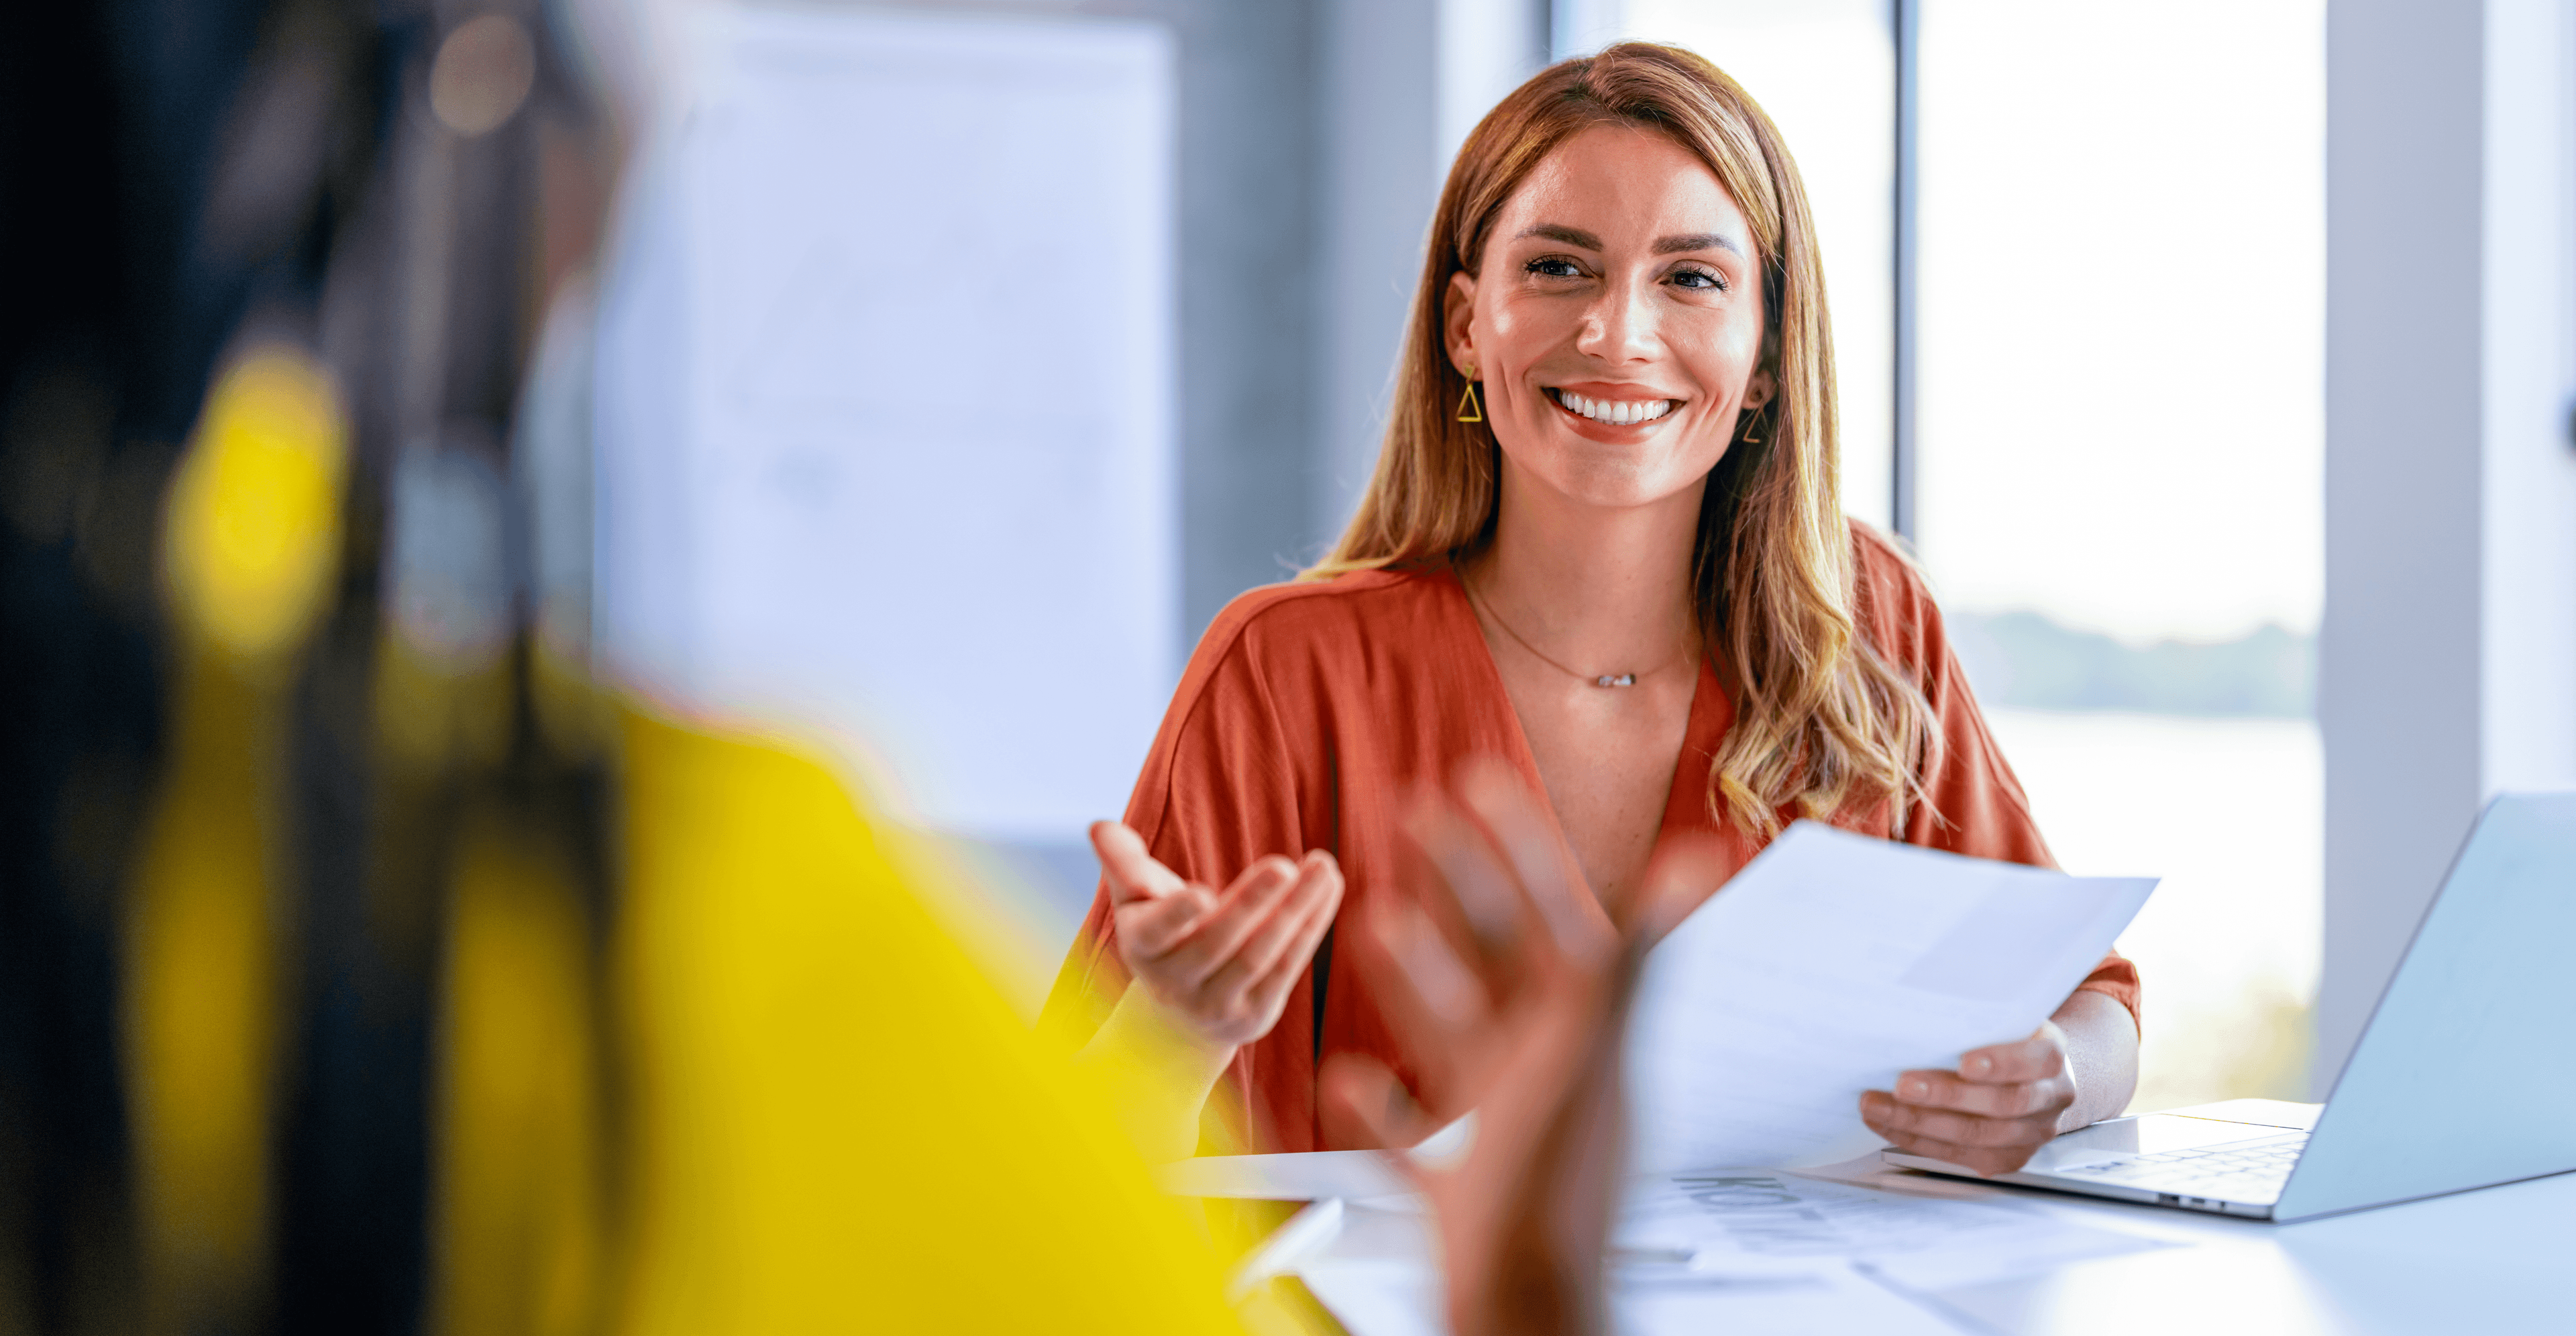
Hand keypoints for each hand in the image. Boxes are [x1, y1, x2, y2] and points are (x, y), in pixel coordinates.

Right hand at [1091, 821, 1340, 1049]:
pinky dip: (1311, 926)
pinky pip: (1287, 968)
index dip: (1177, 915)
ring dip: (1295, 911)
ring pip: (1260, 957)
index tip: (1201, 893)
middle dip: (1250, 905)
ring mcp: (1217, 1006)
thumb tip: (1097, 826)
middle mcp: (1175, 984)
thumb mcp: (1136, 901)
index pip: (1158, 933)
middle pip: (1218, 943)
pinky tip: (1328, 887)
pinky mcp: (1255, 1015)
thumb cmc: (1160, 935)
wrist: (1177, 1019)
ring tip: (1323, 867)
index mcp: (1142, 949)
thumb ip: (1123, 863)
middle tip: (1282, 866)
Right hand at [1319, 761, 1718, 1335]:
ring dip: (1411, 977)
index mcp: (1581, 1033)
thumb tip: (1700, 859)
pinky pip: (1410, 1135)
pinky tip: (1348, 1076)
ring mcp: (1498, 1129)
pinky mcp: (1456, 1189)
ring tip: (1372, 920)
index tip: (1475, 776)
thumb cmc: (1555, 1191)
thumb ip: (1637, 955)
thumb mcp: (1594, 1051)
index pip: (1549, 912)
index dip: (1513, 841)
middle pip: (1492, 956)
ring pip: (1448, 1031)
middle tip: (1408, 814)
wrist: (1523, 1312)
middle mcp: (1544, 1073)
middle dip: (1452, 885)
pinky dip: (1378, 1105)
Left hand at [1860, 1022, 2078, 1176]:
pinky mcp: (2006, 1158)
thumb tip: (1918, 1012)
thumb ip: (1977, 1020)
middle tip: (1901, 1085)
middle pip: (2002, 1104)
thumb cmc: (2004, 1039)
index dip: (2001, 1063)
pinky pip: (1959, 1155)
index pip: (2036, 1060)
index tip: (1963, 1062)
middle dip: (1945, 1096)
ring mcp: (2031, 1134)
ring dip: (1919, 1123)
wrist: (2031, 1075)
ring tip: (1877, 1106)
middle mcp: (2049, 1099)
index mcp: (2052, 1057)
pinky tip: (1888, 1123)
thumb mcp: (2001, 1019)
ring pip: (1976, 1136)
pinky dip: (1916, 1139)